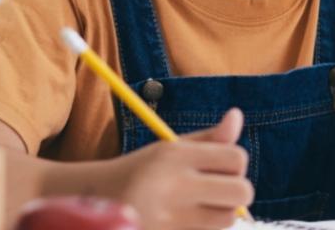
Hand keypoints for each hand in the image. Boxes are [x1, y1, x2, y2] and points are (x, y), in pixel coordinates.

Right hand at [109, 108, 253, 229]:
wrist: (92, 207)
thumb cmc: (141, 173)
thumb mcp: (169, 148)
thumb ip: (210, 138)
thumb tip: (237, 115)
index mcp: (174, 157)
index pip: (236, 157)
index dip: (235, 163)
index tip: (221, 168)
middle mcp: (174, 187)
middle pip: (241, 191)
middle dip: (236, 191)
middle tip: (218, 190)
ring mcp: (170, 220)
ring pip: (228, 219)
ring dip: (221, 213)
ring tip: (199, 207)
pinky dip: (203, 229)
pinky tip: (185, 221)